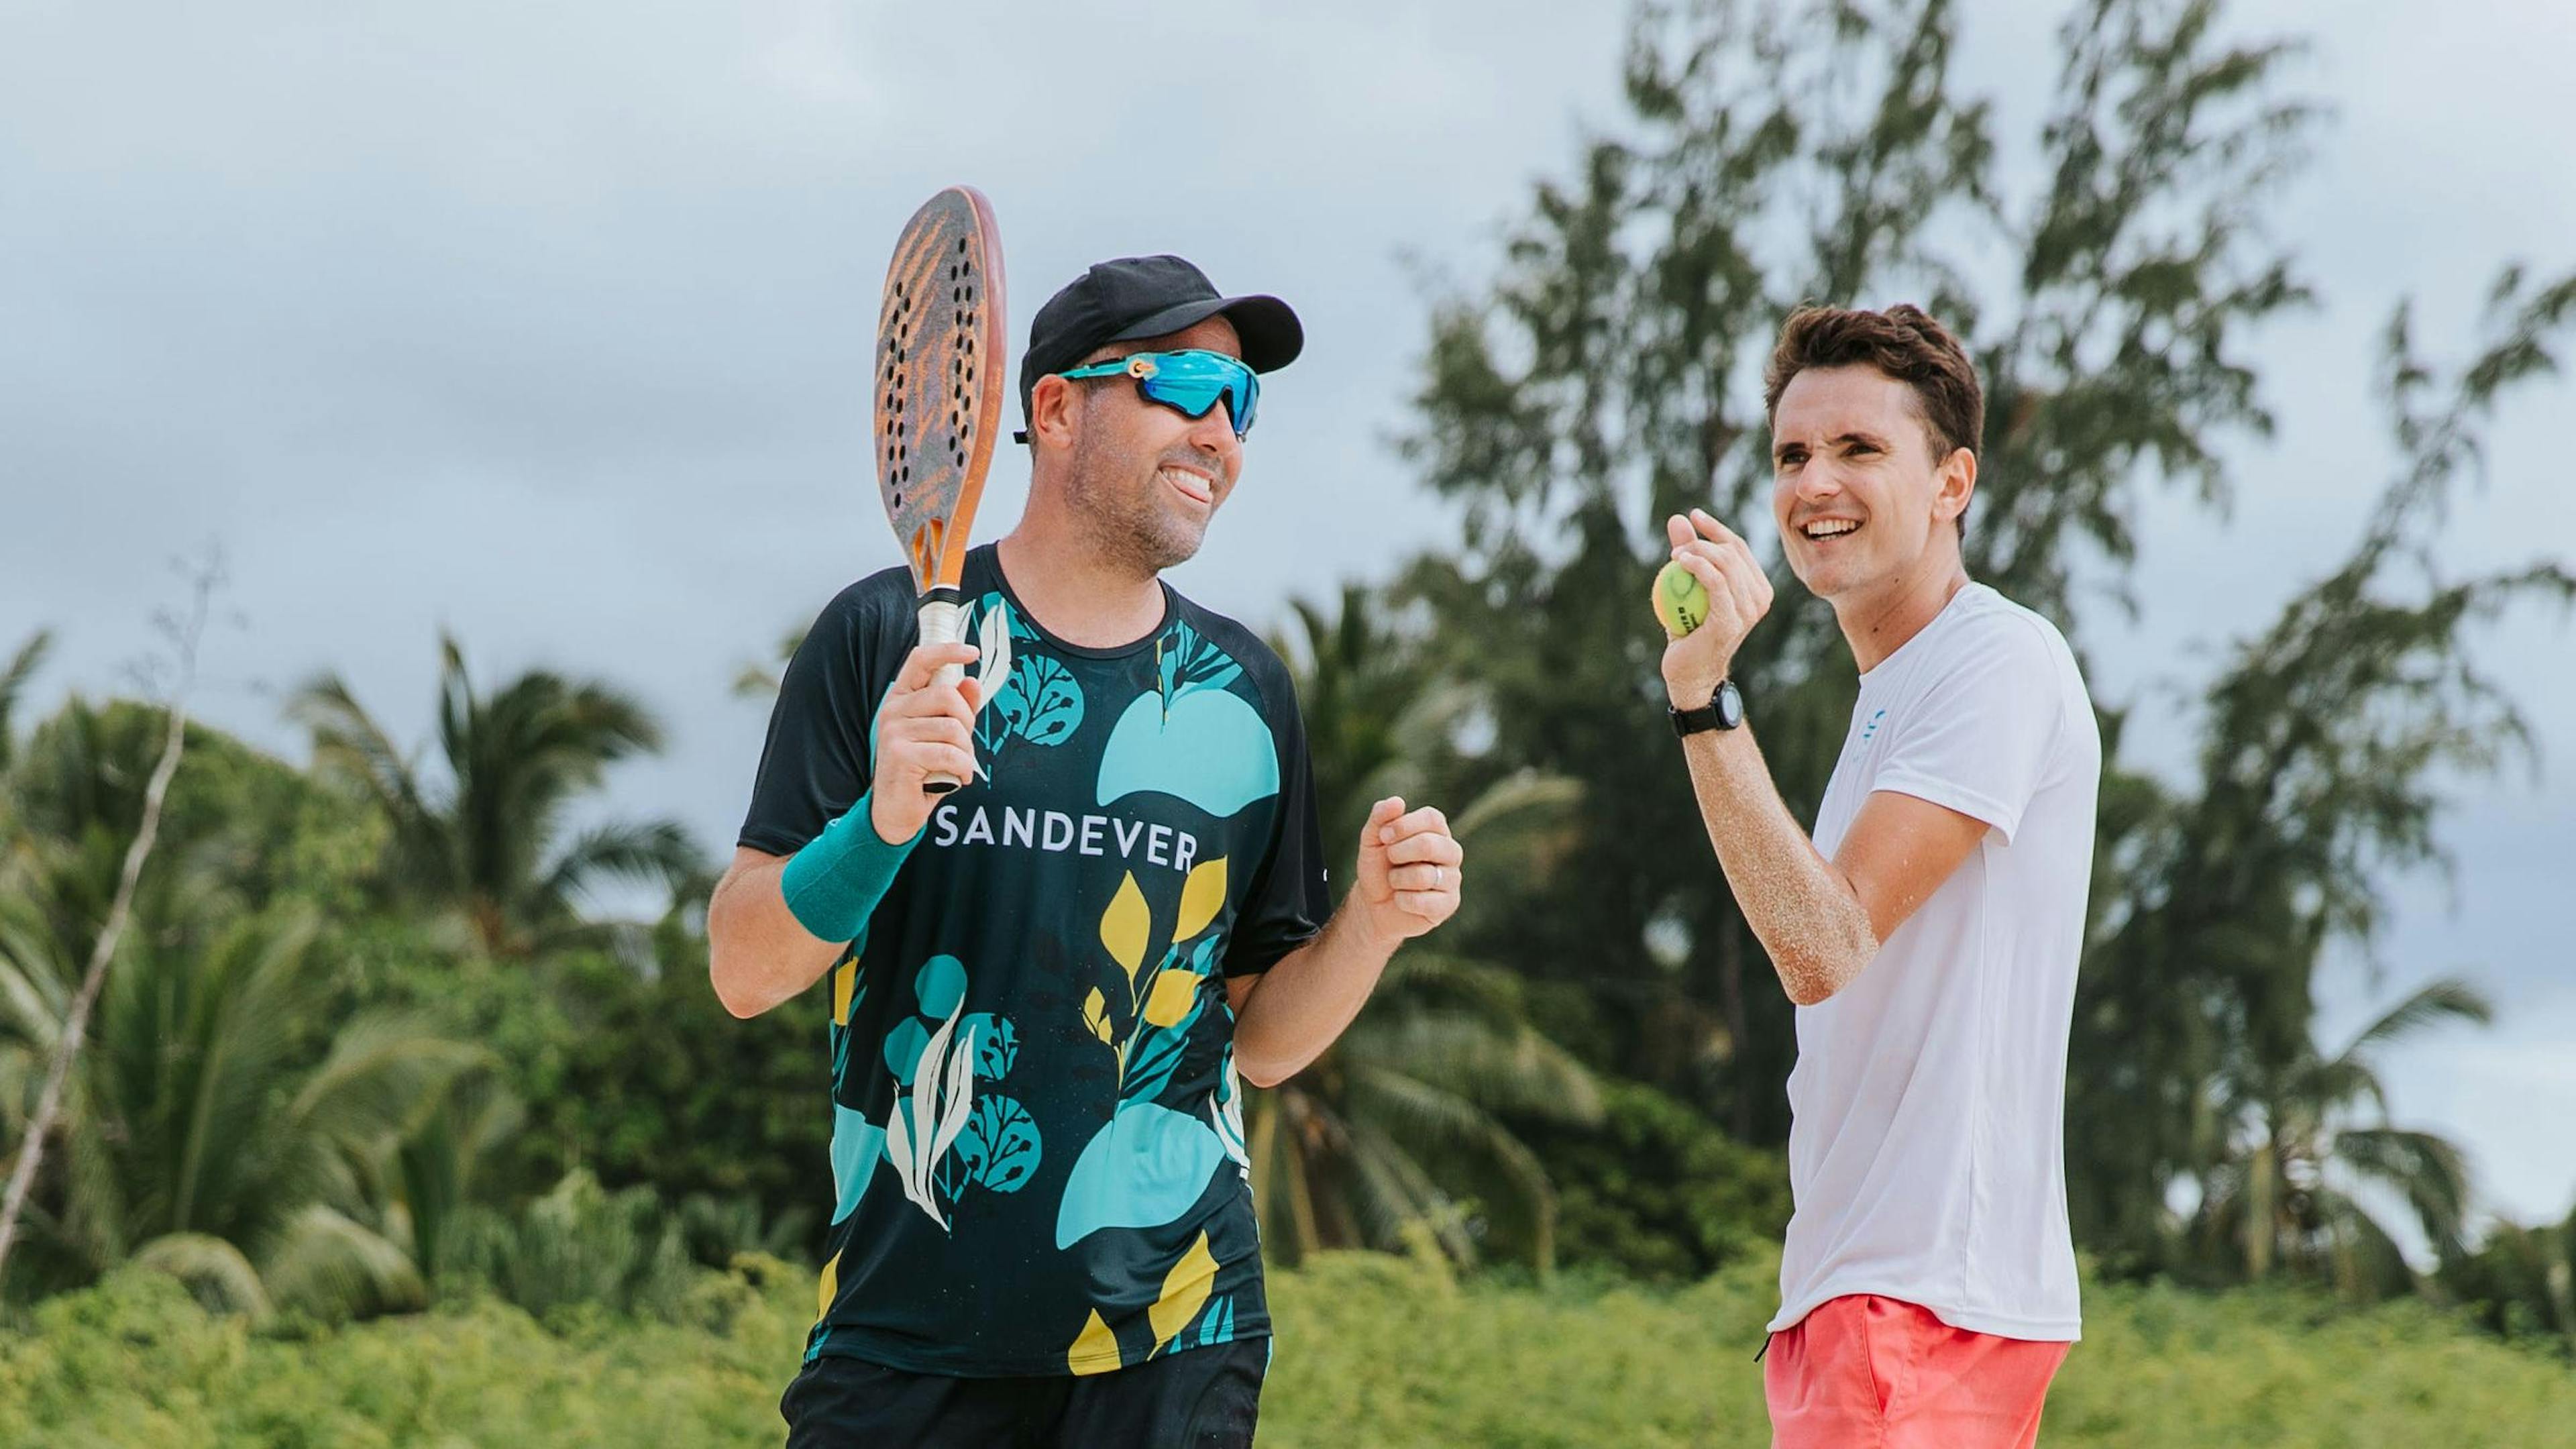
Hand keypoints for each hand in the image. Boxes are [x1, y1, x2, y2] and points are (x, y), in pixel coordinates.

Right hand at [869, 642, 983, 843]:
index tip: (973, 652)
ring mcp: (893, 731)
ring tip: (958, 766)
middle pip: (947, 696)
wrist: (897, 811)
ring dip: (966, 752)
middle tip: (963, 746)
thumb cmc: (923, 769)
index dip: (947, 651)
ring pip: (952, 728)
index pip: (920, 660)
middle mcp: (892, 710)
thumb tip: (972, 682)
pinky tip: (958, 778)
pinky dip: (963, 768)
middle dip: (967, 722)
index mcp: (902, 699)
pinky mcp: (899, 755)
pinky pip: (949, 752)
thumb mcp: (944, 736)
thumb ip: (958, 709)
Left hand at [1351, 797, 1462, 947]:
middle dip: (1398, 852)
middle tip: (1390, 859)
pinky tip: (1401, 900)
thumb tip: (1398, 801)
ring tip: (1395, 882)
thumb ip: (1381, 817)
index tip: (1384, 836)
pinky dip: (1402, 901)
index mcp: (1437, 830)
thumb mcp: (1372, 839)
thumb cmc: (1378, 867)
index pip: (1432, 818)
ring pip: (1424, 875)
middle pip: (1429, 844)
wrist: (1374, 904)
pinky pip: (1424, 902)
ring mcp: (1453, 878)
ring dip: (1397, 879)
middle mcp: (1450, 851)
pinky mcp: (1449, 904)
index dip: (1404, 825)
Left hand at [1660, 508, 1773, 705]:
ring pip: (1726, 564)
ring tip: (1675, 556)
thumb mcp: (1687, 586)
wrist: (1691, 674)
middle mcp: (1759, 599)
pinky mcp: (1730, 620)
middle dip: (1704, 540)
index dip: (1717, 528)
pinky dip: (1698, 566)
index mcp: (1757, 589)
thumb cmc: (1689, 630)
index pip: (1739, 548)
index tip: (1695, 515)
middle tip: (1677, 547)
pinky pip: (1716, 583)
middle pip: (1733, 552)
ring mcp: (1748, 611)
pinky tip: (1680, 562)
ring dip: (1697, 552)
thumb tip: (1678, 518)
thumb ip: (1687, 553)